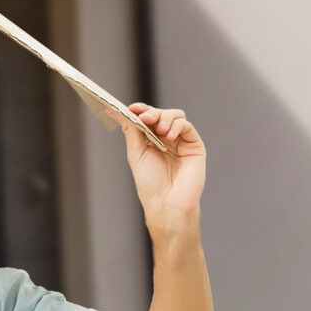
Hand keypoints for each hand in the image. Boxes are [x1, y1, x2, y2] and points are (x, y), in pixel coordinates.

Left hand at [117, 104, 204, 235]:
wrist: (166, 202)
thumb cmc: (150, 183)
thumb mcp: (136, 153)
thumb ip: (131, 130)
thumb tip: (115, 111)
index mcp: (150, 141)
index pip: (147, 118)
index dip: (140, 110)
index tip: (132, 108)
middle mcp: (166, 139)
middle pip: (161, 114)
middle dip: (152, 112)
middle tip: (145, 117)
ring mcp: (181, 142)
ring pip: (176, 116)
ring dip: (165, 118)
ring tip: (159, 130)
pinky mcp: (194, 146)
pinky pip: (187, 126)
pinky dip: (177, 126)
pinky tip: (169, 136)